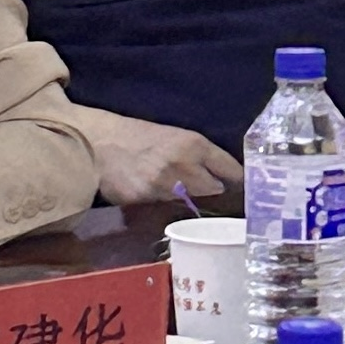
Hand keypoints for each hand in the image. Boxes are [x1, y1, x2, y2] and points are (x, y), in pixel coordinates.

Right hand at [74, 106, 243, 204]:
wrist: (98, 142)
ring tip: (175, 188)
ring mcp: (165, 184)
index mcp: (193, 144)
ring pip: (191, 200)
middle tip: (206, 187)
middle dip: (212, 189)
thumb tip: (223, 177)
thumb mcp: (172, 136)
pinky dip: (165, 204)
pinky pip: (167, 207)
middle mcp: (184, 164)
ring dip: (188, 198)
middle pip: (215, 189)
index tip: (246, 187)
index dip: (238, 179)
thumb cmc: (136, 136)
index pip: (230, 169)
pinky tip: (154, 193)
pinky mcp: (147, 200)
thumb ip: (198, 155)